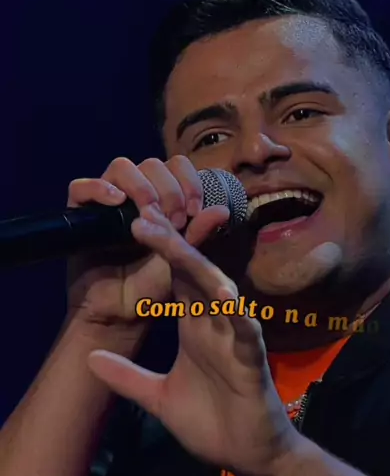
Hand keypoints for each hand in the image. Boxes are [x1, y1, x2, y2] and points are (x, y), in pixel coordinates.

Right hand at [66, 156, 229, 326]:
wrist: (121, 312)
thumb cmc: (152, 285)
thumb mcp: (181, 259)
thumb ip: (199, 234)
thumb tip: (222, 210)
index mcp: (162, 198)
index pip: (176, 166)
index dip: (188, 181)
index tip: (195, 210)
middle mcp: (134, 194)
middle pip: (152, 163)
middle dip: (169, 188)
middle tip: (175, 219)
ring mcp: (106, 202)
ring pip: (121, 166)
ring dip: (141, 185)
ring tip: (148, 213)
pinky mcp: (80, 214)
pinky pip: (80, 186)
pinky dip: (99, 188)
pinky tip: (117, 202)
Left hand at [87, 205, 296, 475]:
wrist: (249, 457)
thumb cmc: (212, 423)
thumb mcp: (158, 399)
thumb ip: (127, 378)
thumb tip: (89, 358)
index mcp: (194, 328)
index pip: (175, 280)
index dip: (157, 252)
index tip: (132, 223)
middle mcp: (215, 326)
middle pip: (194, 276)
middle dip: (171, 245)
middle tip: (144, 215)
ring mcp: (236, 340)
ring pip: (221, 294)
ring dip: (201, 268)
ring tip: (176, 242)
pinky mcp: (254, 362)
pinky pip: (247, 333)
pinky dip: (238, 315)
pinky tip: (226, 295)